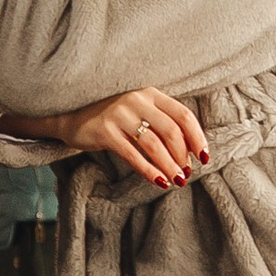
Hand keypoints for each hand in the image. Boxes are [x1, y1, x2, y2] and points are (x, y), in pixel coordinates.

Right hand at [7, 88, 208, 189]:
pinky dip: (149, 171)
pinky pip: (133, 155)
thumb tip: (190, 153)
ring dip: (169, 166)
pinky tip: (158, 181)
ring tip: (177, 181)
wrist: (72, 115)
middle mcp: (137, 100)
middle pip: (171, 131)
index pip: (183, 115)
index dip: (197, 137)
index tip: (204, 157)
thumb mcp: (139, 111)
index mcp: (150, 93)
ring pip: (154, 145)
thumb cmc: (113, 117)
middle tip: (186, 174)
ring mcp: (120, 114)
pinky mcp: (105, 131)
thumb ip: (161, 122)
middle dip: (183, 156)